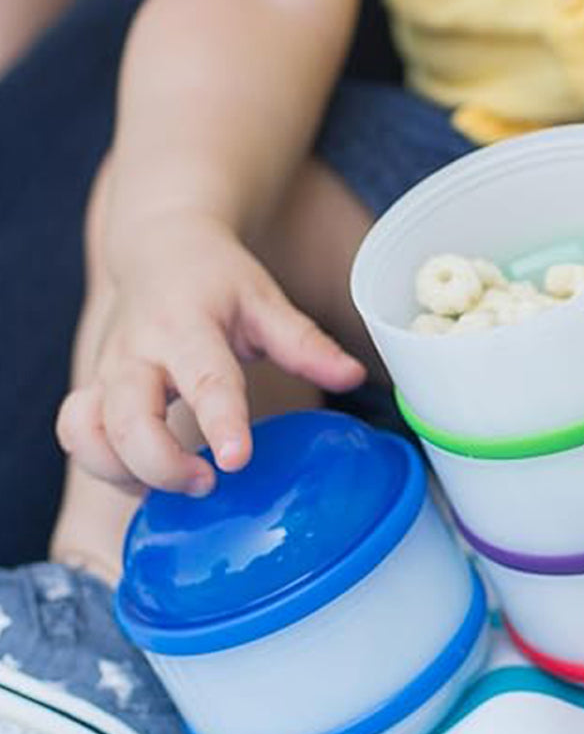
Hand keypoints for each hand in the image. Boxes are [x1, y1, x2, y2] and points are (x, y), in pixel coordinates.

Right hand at [57, 214, 365, 494]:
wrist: (160, 248)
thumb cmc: (218, 280)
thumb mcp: (266, 302)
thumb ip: (307, 343)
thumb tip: (356, 375)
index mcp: (188, 324)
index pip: (204, 378)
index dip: (219, 420)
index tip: (237, 459)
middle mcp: (138, 350)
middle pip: (128, 417)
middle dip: (162, 462)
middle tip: (209, 482)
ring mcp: (107, 372)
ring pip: (89, 432)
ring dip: (126, 472)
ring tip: (180, 486)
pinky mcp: (93, 390)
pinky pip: (77, 436)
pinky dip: (102, 467)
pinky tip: (146, 481)